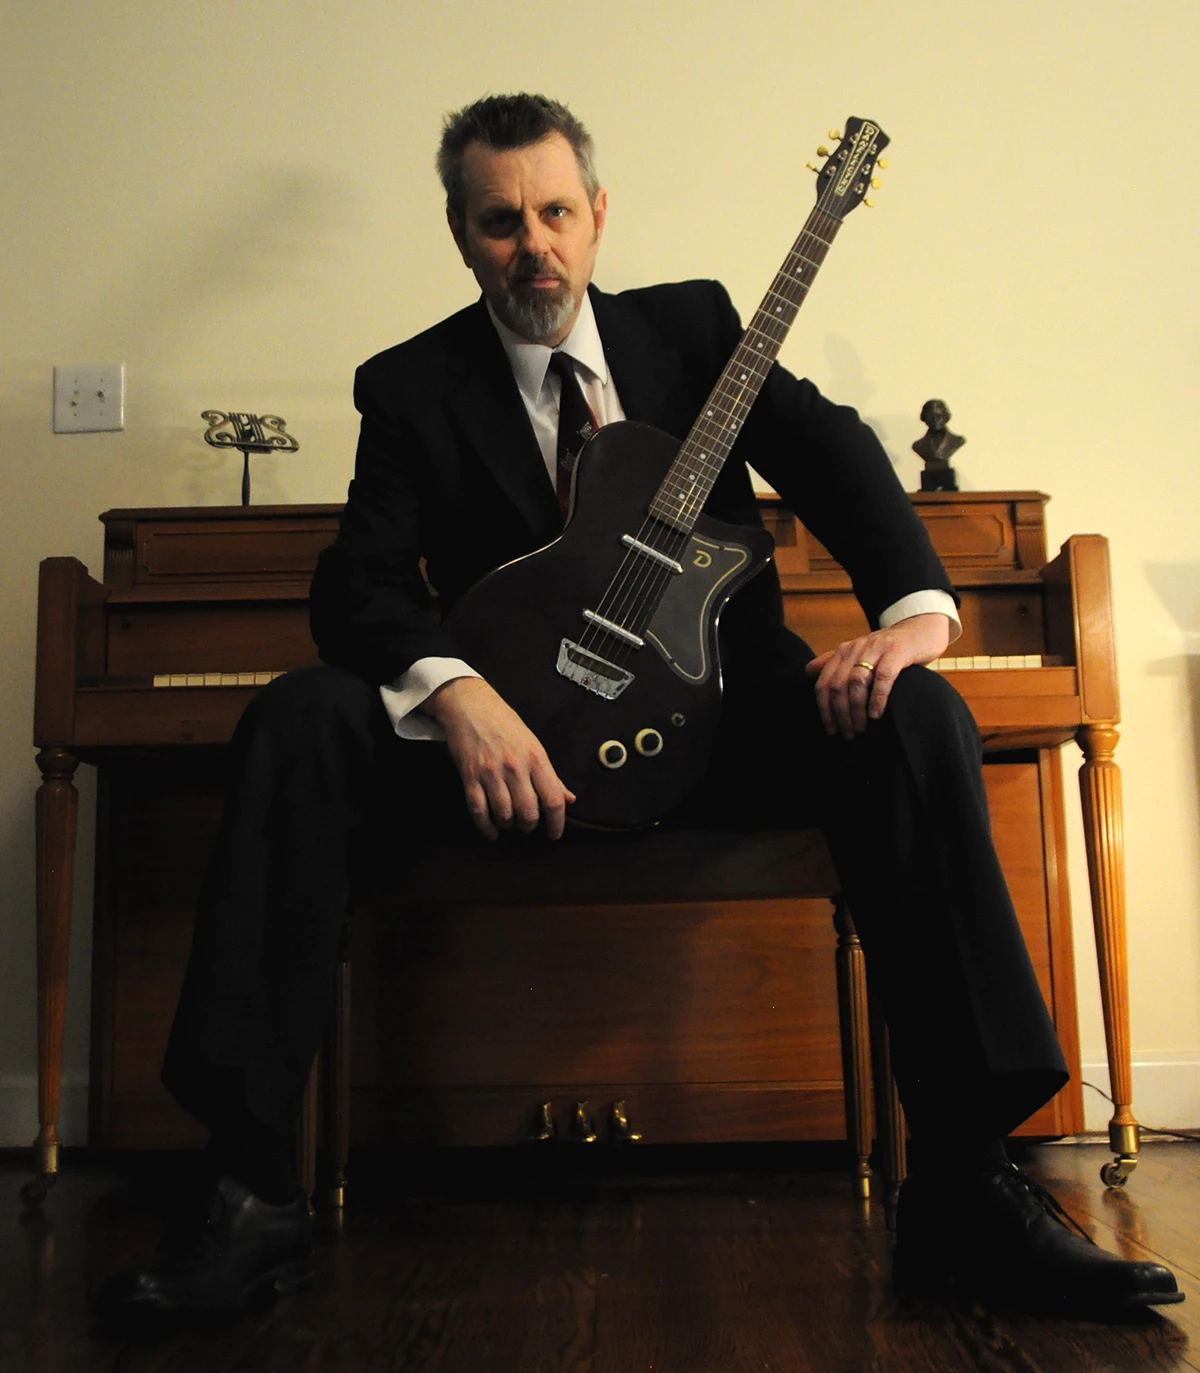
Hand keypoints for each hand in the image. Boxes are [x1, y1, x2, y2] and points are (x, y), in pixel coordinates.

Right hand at [422, 677, 575, 839]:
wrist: (471, 705)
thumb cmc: (505, 724)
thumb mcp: (534, 745)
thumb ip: (551, 776)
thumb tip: (569, 799)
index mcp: (536, 758)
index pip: (553, 800)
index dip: (556, 823)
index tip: (554, 834)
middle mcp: (515, 767)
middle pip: (529, 812)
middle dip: (529, 826)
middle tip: (528, 824)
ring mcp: (491, 772)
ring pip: (504, 814)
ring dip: (508, 825)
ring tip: (509, 822)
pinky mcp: (469, 776)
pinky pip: (478, 810)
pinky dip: (486, 827)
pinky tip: (491, 831)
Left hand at [804, 613, 951, 738]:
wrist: (920, 630)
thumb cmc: (888, 648)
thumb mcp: (859, 653)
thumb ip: (833, 662)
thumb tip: (807, 671)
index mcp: (843, 651)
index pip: (824, 682)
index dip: (824, 709)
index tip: (831, 728)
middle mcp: (856, 648)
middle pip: (838, 685)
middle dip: (840, 713)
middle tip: (848, 733)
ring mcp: (876, 648)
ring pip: (857, 682)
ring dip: (856, 709)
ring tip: (861, 727)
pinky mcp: (897, 651)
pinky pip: (883, 677)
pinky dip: (877, 698)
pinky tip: (876, 714)